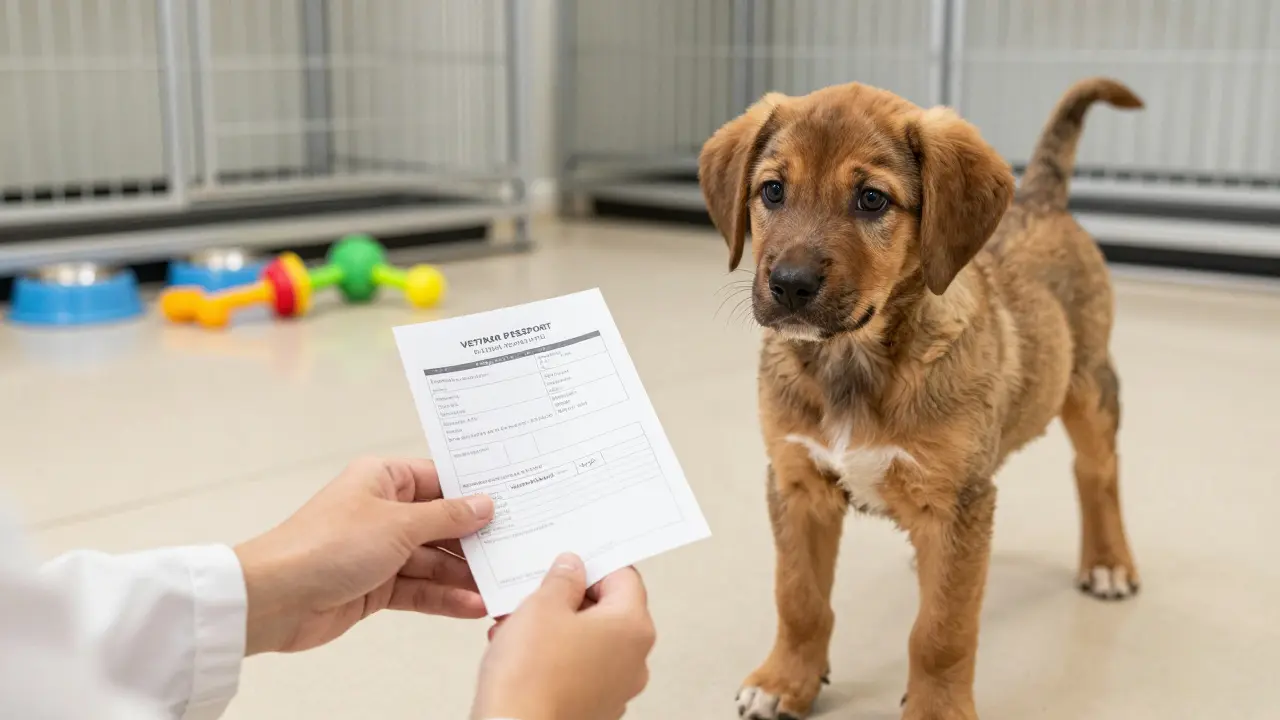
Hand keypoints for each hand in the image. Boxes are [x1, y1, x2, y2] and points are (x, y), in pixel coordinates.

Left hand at [234, 456, 493, 653]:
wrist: (275, 598)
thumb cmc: (325, 545)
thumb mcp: (398, 524)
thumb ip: (446, 517)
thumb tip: (483, 505)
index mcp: (383, 479)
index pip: (441, 480)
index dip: (475, 493)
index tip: (512, 502)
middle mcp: (383, 511)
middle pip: (442, 524)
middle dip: (475, 540)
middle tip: (514, 549)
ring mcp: (380, 550)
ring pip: (434, 560)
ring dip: (464, 575)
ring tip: (500, 585)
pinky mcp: (376, 586)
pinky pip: (420, 589)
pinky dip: (444, 598)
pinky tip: (473, 606)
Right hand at [471, 554, 654, 719]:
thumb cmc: (531, 676)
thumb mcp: (542, 606)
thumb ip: (562, 579)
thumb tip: (572, 568)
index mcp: (633, 627)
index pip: (624, 577)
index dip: (591, 566)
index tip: (565, 565)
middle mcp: (634, 660)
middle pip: (607, 611)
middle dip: (568, 600)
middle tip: (534, 596)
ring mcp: (617, 688)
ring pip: (589, 641)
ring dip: (556, 628)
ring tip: (517, 627)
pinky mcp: (595, 708)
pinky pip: (579, 669)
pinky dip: (555, 657)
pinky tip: (522, 655)